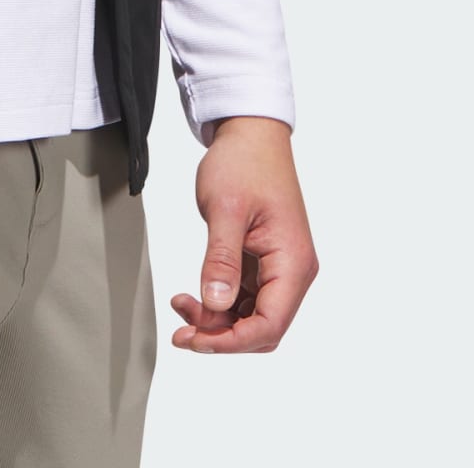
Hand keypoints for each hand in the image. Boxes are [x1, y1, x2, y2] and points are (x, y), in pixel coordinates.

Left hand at [169, 116, 316, 353]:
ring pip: (252, 316)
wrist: (250, 132)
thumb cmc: (243, 163)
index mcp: (293, 263)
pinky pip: (246, 297)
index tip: (193, 339)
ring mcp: (280, 267)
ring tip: (181, 305)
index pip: (269, 326)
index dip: (231, 341)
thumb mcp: (225, 209)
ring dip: (217, 320)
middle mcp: (292, 271)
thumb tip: (215, 303)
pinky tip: (193, 295)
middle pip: (263, 328)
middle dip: (222, 335)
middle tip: (181, 331)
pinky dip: (220, 302)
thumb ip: (221, 258)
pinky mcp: (264, 260)